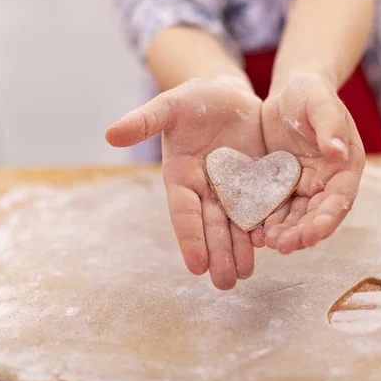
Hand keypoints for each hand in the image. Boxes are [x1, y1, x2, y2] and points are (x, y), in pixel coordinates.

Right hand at [106, 77, 264, 289]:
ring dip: (240, 249)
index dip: (190, 238)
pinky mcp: (257, 183)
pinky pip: (261, 208)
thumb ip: (144, 121)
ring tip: (245, 274)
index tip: (196, 265)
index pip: (184, 212)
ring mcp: (232, 189)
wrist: (228, 97)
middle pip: (212, 226)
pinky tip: (271, 244)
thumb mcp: (170, 106)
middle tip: (224, 283)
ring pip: (236, 224)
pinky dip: (264, 226)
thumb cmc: (194, 100)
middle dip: (218, 254)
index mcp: (181, 177)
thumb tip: (109, 134)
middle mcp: (206, 190)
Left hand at [256, 72, 364, 253]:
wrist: (288, 94)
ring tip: (266, 242)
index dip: (326, 220)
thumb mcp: (320, 103)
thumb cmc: (310, 94)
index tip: (310, 236)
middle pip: (316, 216)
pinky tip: (253, 231)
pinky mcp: (283, 187)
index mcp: (345, 167)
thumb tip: (338, 151)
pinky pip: (276, 208)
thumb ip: (329, 126)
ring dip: (284, 232)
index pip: (339, 200)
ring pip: (296, 217)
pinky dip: (267, 221)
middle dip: (301, 234)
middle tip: (281, 246)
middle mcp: (327, 182)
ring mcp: (305, 187)